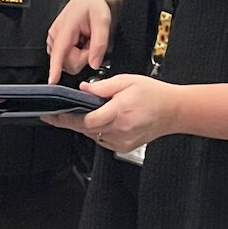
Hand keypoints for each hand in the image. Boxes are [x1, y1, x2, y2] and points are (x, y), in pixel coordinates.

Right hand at [46, 0, 119, 82]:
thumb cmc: (95, 5)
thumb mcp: (103, 21)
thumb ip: (99, 44)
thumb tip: (94, 63)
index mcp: (66, 26)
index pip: (59, 51)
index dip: (55, 67)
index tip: (53, 80)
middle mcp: (56, 33)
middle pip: (66, 62)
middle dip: (82, 58)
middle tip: (91, 43)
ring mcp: (54, 39)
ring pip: (66, 62)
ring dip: (79, 56)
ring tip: (86, 41)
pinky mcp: (55, 43)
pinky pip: (64, 59)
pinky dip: (76, 54)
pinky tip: (80, 43)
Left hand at [52, 73, 184, 154]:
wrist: (173, 111)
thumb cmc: (153, 95)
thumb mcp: (127, 81)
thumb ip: (102, 86)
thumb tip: (84, 89)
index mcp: (120, 111)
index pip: (87, 120)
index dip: (69, 118)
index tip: (54, 114)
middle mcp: (120, 129)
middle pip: (86, 129)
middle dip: (69, 122)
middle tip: (54, 116)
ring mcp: (122, 140)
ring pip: (93, 135)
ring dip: (84, 126)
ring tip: (78, 114)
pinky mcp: (123, 146)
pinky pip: (102, 140)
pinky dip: (97, 131)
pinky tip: (101, 121)